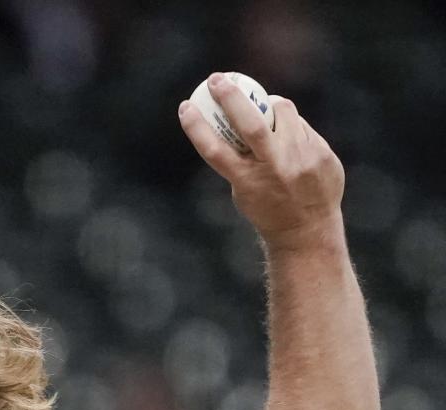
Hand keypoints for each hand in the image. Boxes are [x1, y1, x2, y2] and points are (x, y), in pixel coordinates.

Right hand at [179, 72, 344, 250]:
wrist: (307, 229)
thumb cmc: (266, 207)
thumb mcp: (242, 189)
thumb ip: (239, 158)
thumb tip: (233, 116)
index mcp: (247, 181)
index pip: (214, 149)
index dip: (196, 126)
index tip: (186, 105)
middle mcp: (275, 168)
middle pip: (251, 124)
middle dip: (231, 97)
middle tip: (218, 79)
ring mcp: (302, 160)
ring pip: (283, 112)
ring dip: (270, 105)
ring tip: (266, 108)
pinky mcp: (323, 154)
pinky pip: (302, 126)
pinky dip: (292, 127)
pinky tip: (292, 142)